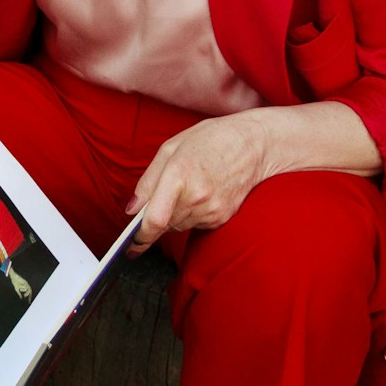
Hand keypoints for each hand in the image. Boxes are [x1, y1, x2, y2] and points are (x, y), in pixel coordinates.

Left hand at [127, 113, 268, 253]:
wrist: (254, 144)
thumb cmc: (210, 139)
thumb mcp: (170, 148)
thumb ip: (147, 181)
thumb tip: (132, 209)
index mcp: (179, 175)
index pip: (155, 220)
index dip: (140, 237)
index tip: (131, 245)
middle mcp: (197, 197)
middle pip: (164, 225)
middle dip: (156, 218)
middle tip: (164, 194)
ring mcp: (212, 209)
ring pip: (179, 226)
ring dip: (174, 214)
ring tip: (188, 186)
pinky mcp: (223, 217)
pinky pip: (195, 224)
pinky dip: (191, 214)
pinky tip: (202, 192)